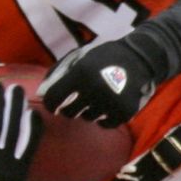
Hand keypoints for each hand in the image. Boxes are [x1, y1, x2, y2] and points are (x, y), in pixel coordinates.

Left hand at [37, 40, 157, 128]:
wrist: (139, 58)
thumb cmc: (103, 56)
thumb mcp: (78, 57)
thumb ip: (58, 73)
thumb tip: (41, 94)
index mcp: (80, 74)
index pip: (54, 98)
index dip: (50, 103)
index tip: (54, 105)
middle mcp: (94, 90)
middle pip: (69, 112)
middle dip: (70, 107)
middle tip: (78, 99)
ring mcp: (110, 103)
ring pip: (87, 118)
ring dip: (88, 111)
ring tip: (97, 97)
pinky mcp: (123, 112)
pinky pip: (104, 124)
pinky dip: (103, 118)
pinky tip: (107, 105)